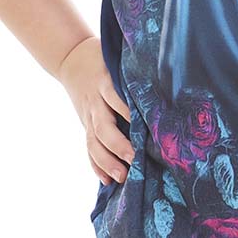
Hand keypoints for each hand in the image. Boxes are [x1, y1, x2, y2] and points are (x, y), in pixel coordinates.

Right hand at [57, 36, 133, 186]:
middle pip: (103, 126)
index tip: (144, 126)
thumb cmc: (103, 57)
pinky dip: (96, 164)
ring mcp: (88, 115)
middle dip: (118, 144)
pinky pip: (88, 147)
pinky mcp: (85, 124)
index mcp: (105, 82)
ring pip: (93, 141)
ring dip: (106, 161)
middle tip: (134, 159)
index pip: (115, 98)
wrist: (70, 58)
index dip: (127, 112)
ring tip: (121, 177)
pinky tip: (106, 180)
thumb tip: (167, 76)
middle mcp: (95, 102)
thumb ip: (134, 70)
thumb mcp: (117, 58)